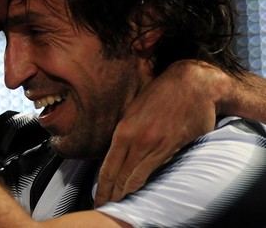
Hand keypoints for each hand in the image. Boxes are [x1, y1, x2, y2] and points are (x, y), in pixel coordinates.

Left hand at [95, 60, 224, 205]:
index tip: (97, 196)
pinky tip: (137, 191)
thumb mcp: (134, 108)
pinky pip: (153, 170)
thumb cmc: (162, 92)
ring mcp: (153, 145)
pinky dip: (143, 183)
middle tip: (103, 207)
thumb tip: (117, 148)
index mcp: (123, 129)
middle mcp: (135, 139)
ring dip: (125, 193)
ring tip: (117, 204)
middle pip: (118, 175)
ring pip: (134, 176)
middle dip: (110, 194)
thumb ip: (125, 129)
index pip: (108, 165)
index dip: (102, 185)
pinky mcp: (171, 147)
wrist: (193, 83)